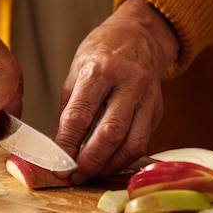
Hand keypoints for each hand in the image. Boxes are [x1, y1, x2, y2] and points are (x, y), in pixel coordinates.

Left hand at [53, 0, 179, 182]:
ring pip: (131, 143)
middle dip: (89, 161)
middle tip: (72, 176)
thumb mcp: (75, 73)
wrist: (141, 35)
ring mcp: (147, 98)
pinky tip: (106, 164)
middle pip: (109, 133)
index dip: (66, 144)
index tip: (54, 163)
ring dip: (108, 165)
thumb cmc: (101, 53)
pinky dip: (122, 159)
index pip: (80, 116)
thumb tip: (56, 147)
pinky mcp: (158, 110)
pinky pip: (142, 142)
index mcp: (100, 71)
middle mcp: (128, 84)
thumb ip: (67, 111)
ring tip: (88, 175)